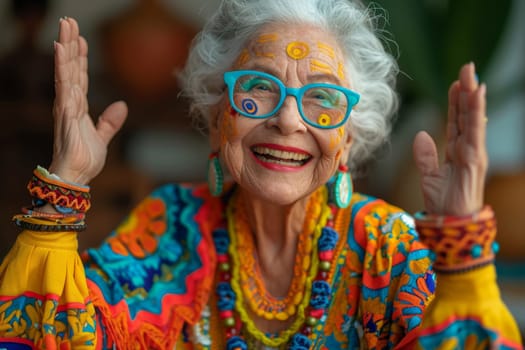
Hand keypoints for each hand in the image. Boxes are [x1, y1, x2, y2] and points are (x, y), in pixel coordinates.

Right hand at [48, 17, 126, 184]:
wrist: (77, 176)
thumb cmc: (85, 159)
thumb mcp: (103, 137)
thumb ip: (110, 122)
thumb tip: (120, 105)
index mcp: (78, 107)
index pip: (79, 76)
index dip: (80, 57)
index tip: (81, 38)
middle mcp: (69, 103)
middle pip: (70, 67)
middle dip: (69, 44)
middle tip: (69, 21)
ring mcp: (66, 107)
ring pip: (66, 71)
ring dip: (65, 48)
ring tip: (64, 27)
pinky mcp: (66, 114)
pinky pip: (65, 86)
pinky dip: (63, 68)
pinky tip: (60, 51)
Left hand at [413, 62, 486, 215]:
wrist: (449, 223)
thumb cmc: (443, 203)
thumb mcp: (429, 176)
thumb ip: (425, 156)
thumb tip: (421, 134)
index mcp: (457, 151)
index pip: (456, 121)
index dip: (456, 102)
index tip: (455, 83)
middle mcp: (468, 148)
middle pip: (466, 115)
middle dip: (466, 92)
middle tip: (467, 68)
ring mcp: (473, 153)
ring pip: (472, 118)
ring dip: (472, 96)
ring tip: (472, 75)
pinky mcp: (474, 159)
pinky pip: (474, 131)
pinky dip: (475, 112)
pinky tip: (477, 95)